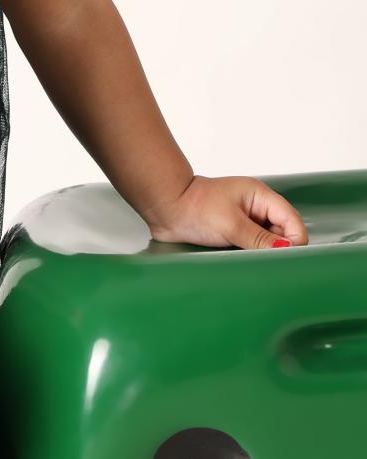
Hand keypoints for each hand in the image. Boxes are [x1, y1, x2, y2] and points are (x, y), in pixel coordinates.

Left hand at [145, 174, 308, 249]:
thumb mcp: (231, 224)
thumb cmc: (194, 207)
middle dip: (277, 250)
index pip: (292, 221)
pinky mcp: (235, 232)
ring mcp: (246, 220)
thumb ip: (260, 239)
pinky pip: (253, 248)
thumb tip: (288, 249)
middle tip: (262, 262)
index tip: (283, 259)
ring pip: (268, 243)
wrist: (165, 208)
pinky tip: (240, 260)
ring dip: (262, 254)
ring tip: (247, 260)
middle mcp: (256, 207)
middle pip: (283, 234)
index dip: (293, 242)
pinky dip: (250, 256)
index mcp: (260, 196)